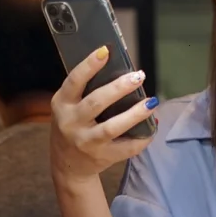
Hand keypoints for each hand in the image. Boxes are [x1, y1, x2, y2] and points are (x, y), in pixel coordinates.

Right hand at [50, 46, 156, 194]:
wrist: (66, 165)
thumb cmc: (73, 125)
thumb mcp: (68, 106)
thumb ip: (85, 90)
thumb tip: (120, 68)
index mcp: (62, 104)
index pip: (74, 81)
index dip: (89, 65)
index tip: (105, 51)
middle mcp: (72, 122)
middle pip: (96, 102)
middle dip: (119, 88)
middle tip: (139, 76)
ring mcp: (86, 142)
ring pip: (112, 127)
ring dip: (134, 114)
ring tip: (151, 102)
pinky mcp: (101, 157)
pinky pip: (125, 148)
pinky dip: (141, 138)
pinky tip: (152, 127)